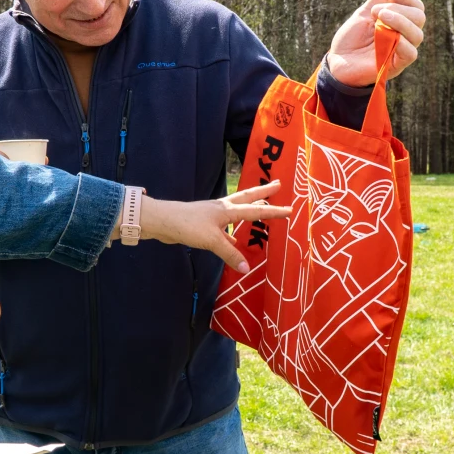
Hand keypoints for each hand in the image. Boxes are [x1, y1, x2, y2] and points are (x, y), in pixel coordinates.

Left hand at [133, 181, 291, 272]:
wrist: (163, 222)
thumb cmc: (188, 225)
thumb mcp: (212, 241)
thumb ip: (230, 254)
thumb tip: (247, 269)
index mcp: (227, 210)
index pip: (256, 210)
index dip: (273, 211)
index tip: (290, 209)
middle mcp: (222, 209)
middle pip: (247, 198)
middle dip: (263, 192)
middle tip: (278, 183)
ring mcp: (213, 216)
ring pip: (237, 211)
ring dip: (249, 209)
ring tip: (261, 207)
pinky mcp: (204, 225)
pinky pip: (225, 228)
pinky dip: (233, 233)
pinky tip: (235, 242)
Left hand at [326, 0, 425, 86]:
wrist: (337, 61)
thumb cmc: (352, 39)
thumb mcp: (363, 14)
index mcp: (400, 23)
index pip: (416, 7)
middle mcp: (405, 36)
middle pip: (419, 18)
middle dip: (399, 8)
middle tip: (376, 10)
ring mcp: (402, 51)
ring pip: (417, 34)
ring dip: (400, 21)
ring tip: (379, 17)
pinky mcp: (396, 66)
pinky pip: (411, 54)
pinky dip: (403, 43)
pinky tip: (389, 35)